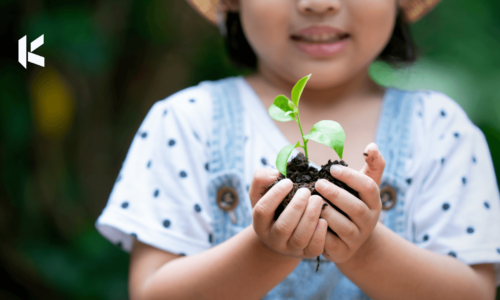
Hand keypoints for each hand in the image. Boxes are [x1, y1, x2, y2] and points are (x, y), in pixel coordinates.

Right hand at [249, 168, 327, 258]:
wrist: (282, 233)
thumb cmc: (273, 207)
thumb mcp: (262, 193)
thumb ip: (262, 179)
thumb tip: (275, 173)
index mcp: (260, 223)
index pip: (263, 210)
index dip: (275, 195)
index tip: (289, 181)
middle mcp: (273, 239)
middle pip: (283, 227)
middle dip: (297, 207)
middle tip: (307, 191)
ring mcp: (290, 248)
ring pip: (300, 238)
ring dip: (310, 217)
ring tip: (318, 200)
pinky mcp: (306, 254)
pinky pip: (314, 248)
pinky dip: (320, 235)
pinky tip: (324, 220)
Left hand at [316, 143, 384, 262]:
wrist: (349, 240)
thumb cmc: (352, 204)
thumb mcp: (362, 185)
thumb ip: (371, 165)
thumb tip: (372, 145)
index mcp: (374, 202)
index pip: (368, 186)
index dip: (350, 177)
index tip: (331, 168)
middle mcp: (369, 221)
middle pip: (356, 208)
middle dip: (336, 194)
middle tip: (318, 183)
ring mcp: (357, 238)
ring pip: (343, 226)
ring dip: (326, 212)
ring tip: (311, 200)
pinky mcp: (342, 252)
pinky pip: (330, 242)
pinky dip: (319, 231)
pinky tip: (307, 219)